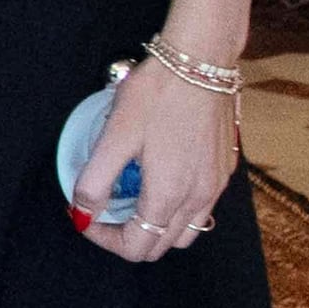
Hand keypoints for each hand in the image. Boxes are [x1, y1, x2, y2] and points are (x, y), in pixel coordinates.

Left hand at [72, 53, 239, 263]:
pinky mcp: (225, 169)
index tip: (84, 215)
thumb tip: (82, 213)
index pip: (136, 247)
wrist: (201, 60)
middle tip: (103, 210)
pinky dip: (177, 210)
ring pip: (186, 231)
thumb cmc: (156, 94)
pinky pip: (202, 208)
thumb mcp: (114, 136)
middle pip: (161, 246)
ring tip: (130, 199)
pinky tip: (158, 180)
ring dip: (155, 228)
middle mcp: (199, 198)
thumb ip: (95, 182)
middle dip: (128, 237)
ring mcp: (217, 185)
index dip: (104, 239)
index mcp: (169, 195)